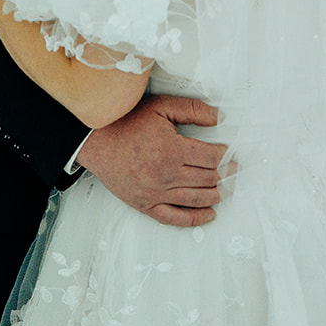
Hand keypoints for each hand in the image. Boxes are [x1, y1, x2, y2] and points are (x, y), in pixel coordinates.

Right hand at [76, 94, 229, 227]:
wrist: (94, 141)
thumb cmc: (125, 122)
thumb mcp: (160, 107)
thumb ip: (191, 109)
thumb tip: (218, 118)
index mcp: (172, 150)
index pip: (212, 158)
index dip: (224, 155)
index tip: (227, 152)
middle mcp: (166, 175)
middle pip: (208, 179)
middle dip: (224, 174)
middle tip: (232, 170)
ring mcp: (156, 193)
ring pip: (197, 199)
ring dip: (216, 194)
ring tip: (223, 188)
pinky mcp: (146, 205)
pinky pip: (175, 218)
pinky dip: (196, 219)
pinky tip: (209, 214)